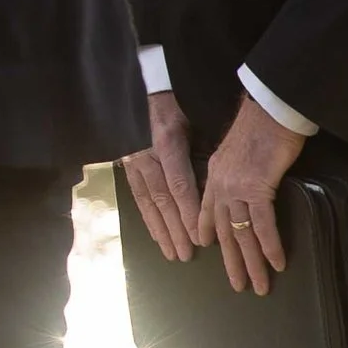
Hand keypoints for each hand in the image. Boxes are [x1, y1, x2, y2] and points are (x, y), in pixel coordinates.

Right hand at [121, 89, 200, 264]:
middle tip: (186, 254)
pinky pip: (138, 197)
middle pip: (162, 199)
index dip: (188, 212)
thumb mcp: (194, 122)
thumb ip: (203, 150)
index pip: (178, 184)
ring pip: (148, 202)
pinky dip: (147, 218)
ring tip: (171, 253)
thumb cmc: (178, 106)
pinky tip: (155, 236)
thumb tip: (220, 183)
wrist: (146, 93)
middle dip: (174, 229)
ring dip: (160, 230)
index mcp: (167, 143)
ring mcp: (134, 162)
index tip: (200, 237)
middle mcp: (147, 156)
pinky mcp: (127, 167)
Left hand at [195, 92, 310, 297]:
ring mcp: (236, 188)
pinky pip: (262, 224)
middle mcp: (220, 185)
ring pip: (242, 234)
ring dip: (252, 263)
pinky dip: (270, 246)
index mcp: (214, 175)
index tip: (208, 248)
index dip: (207, 231)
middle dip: (232, 262)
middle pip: (224, 231)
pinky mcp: (257, 187)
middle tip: (238, 285)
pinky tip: (276, 263)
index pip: (207, 210)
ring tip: (260, 285)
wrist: (269, 108)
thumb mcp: (238, 151)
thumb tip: (246, 185)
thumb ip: (235, 170)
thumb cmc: (260, 125)